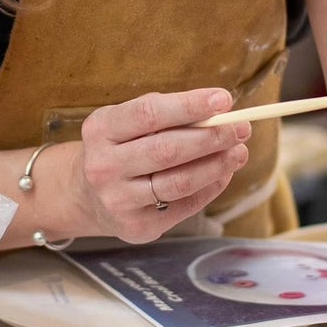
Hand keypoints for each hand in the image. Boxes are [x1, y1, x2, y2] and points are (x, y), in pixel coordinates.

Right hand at [72, 88, 250, 241]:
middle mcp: (104, 166)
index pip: (149, 114)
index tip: (223, 100)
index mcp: (100, 130)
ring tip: (238, 153)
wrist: (86, 196)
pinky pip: (185, 206)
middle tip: (240, 129)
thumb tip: (219, 112)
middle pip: (168, 150)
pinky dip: (210, 188)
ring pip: (180, 182)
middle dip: (212, 137)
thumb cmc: (120, 148)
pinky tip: (222, 174)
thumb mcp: (127, 121)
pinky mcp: (137, 226)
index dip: (190, 105)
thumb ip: (166, 113)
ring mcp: (119, 200)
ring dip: (217, 165)